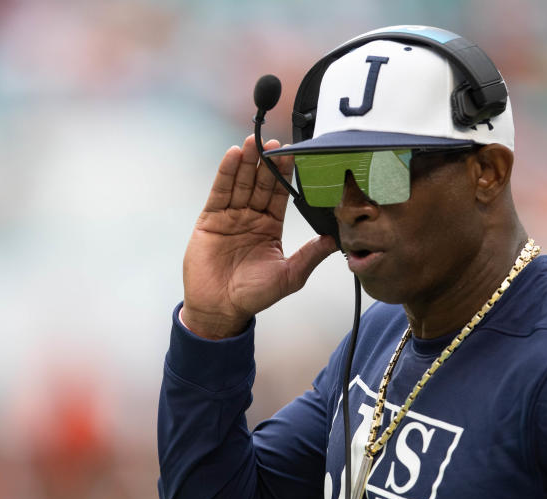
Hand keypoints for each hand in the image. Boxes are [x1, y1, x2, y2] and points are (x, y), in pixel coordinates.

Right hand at [182, 134, 337, 339]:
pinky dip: (226, 174)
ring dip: (246, 162)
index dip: (285, 175)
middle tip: (272, 142)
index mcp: (271, 227)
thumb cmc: (253, 296)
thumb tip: (335, 240)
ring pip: (241, 183)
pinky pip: (220, 192)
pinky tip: (233, 156)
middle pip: (260, 183)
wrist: (220, 308)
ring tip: (253, 142)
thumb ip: (310, 255)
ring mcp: (230, 216)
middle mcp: (251, 218)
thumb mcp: (289, 275)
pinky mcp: (211, 219)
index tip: (292, 155)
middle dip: (266, 162)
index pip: (281, 194)